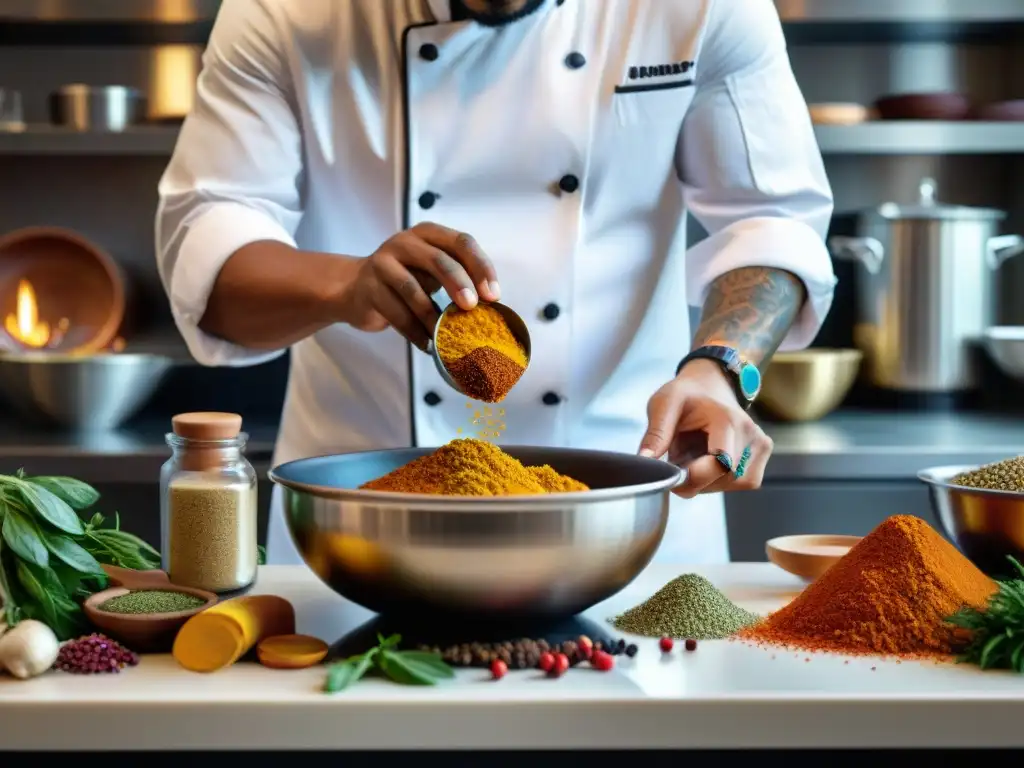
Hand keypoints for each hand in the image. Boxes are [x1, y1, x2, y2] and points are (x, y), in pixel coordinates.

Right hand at [339, 223, 499, 349]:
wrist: (354, 288)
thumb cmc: (404, 279)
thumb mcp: (431, 270)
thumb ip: (457, 276)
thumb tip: (490, 303)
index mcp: (427, 234)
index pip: (461, 242)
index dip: (480, 266)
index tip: (493, 294)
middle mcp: (404, 242)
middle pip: (438, 260)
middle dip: (459, 284)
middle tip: (472, 307)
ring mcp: (383, 263)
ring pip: (413, 291)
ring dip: (433, 318)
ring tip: (447, 337)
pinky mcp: (368, 287)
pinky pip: (396, 313)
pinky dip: (415, 332)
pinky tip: (427, 345)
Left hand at [638, 359, 772, 497]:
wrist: (710, 384)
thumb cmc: (687, 394)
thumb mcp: (664, 404)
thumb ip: (656, 433)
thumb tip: (646, 461)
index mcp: (727, 419)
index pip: (720, 463)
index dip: (694, 477)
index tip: (672, 474)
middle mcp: (751, 433)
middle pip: (725, 477)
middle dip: (696, 479)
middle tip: (678, 462)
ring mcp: (760, 445)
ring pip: (733, 483)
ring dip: (708, 479)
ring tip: (694, 455)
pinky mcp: (762, 455)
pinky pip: (741, 482)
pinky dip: (720, 478)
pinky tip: (708, 460)